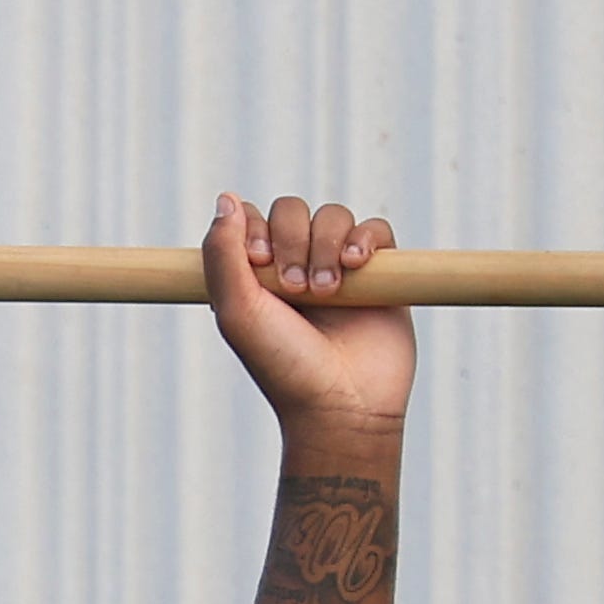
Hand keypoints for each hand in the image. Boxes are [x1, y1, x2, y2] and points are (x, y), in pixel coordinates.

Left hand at [206, 195, 413, 444]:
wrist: (342, 406)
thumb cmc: (283, 365)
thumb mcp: (237, 311)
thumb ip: (222, 253)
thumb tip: (226, 197)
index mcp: (256, 275)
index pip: (252, 219)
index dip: (255, 229)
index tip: (259, 264)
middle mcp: (296, 267)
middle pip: (292, 210)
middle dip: (292, 240)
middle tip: (295, 289)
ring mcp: (339, 269)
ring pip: (334, 216)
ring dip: (327, 245)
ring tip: (327, 290)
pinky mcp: (380, 276)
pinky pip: (376, 229)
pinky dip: (365, 239)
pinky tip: (356, 267)